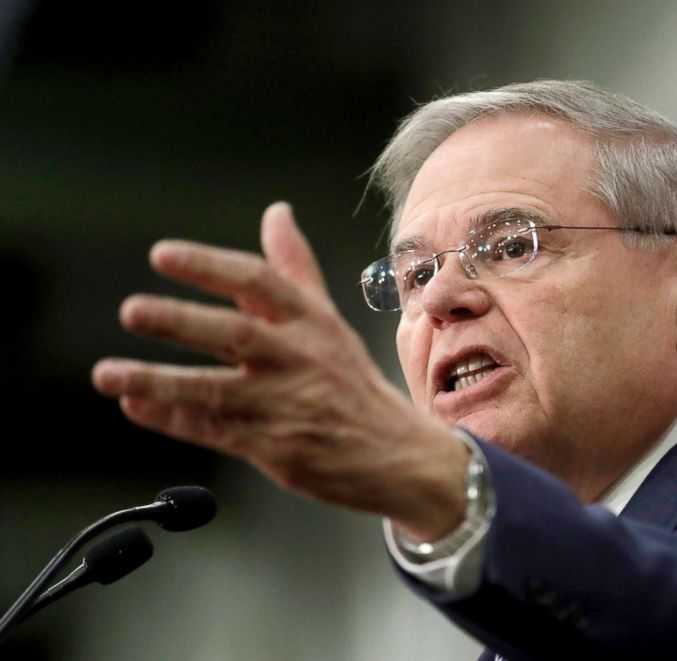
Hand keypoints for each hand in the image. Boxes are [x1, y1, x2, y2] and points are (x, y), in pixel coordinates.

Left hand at [92, 202, 466, 539]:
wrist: (394, 453)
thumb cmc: (351, 383)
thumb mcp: (327, 319)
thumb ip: (294, 268)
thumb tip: (276, 213)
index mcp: (310, 321)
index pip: (258, 281)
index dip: (209, 266)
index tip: (163, 255)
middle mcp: (299, 358)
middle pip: (235, 333)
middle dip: (181, 321)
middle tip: (132, 310)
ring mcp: (285, 404)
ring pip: (215, 389)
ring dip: (158, 380)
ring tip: (107, 374)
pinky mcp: (274, 446)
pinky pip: (214, 430)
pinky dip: (173, 418)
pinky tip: (136, 405)